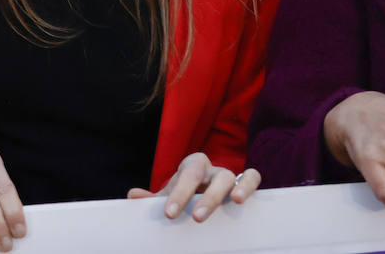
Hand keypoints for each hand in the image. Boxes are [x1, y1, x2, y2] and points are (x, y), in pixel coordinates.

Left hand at [126, 152, 260, 221]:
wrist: (203, 191)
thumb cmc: (185, 194)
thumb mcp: (169, 195)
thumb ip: (153, 198)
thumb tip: (132, 196)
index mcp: (191, 165)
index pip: (186, 175)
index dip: (179, 194)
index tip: (170, 214)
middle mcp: (211, 168)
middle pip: (210, 174)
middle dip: (207, 197)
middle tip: (198, 218)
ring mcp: (229, 174)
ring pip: (233, 175)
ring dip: (235, 188)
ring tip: (234, 202)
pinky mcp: (245, 182)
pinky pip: (252, 177)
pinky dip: (250, 185)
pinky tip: (244, 200)